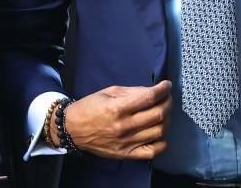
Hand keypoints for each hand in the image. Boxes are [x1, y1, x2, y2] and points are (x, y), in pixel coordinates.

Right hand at [57, 80, 172, 159]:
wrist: (73, 129)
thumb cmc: (90, 107)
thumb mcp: (109, 92)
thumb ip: (132, 92)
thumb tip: (152, 91)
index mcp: (118, 107)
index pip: (149, 98)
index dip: (163, 90)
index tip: (167, 85)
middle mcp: (124, 126)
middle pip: (158, 114)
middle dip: (168, 103)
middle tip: (167, 98)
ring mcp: (127, 142)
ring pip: (159, 131)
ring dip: (166, 120)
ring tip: (163, 113)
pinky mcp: (126, 154)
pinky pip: (152, 151)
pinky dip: (161, 142)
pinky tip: (158, 133)